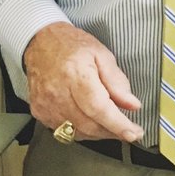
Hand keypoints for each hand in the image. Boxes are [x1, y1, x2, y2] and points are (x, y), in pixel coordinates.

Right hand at [24, 22, 143, 142]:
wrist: (41, 42)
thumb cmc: (71, 45)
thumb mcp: (102, 54)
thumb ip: (117, 81)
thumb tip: (132, 105)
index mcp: (75, 75)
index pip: (99, 108)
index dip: (118, 124)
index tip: (134, 133)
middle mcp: (58, 93)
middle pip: (89, 125)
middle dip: (112, 131)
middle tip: (128, 129)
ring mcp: (46, 105)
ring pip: (78, 132)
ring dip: (98, 133)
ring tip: (110, 123)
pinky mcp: (40, 112)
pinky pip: (64, 131)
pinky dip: (82, 130)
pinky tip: (90, 120)